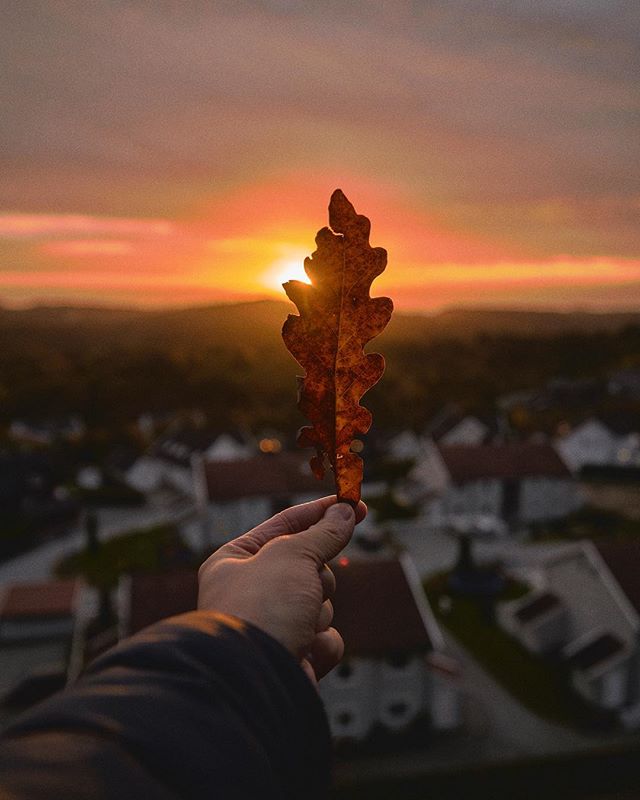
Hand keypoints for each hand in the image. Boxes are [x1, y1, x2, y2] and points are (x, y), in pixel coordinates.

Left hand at [198, 496, 365, 684]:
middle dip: (318, 575)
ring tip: (297, 624)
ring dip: (319, 610)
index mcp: (236, 560)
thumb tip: (346, 511)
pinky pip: (326, 638)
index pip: (285, 525)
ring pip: (323, 602)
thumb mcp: (292, 555)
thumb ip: (323, 533)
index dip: (321, 513)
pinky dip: (321, 643)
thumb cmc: (261, 608)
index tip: (354, 503)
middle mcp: (251, 592)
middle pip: (311, 565)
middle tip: (308, 585)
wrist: (254, 680)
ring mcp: (274, 626)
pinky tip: (303, 651)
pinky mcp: (293, 656)